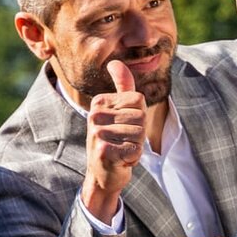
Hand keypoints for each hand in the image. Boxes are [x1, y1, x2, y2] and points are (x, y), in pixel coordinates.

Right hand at [80, 60, 144, 222]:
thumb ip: (122, 87)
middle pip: (141, 116)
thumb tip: (115, 62)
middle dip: (139, 133)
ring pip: (140, 133)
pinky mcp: (103, 151)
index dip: (139, 117)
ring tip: (121, 150)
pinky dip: (133, 158)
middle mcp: (95, 115)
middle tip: (123, 141)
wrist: (102, 174)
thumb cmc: (114, 140)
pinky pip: (136, 149)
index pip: (139, 100)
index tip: (124, 127)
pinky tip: (120, 160)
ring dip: (136, 146)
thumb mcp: (118, 111)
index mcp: (99, 102)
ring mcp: (98, 133)